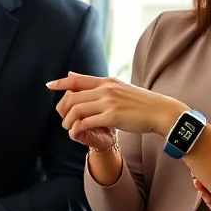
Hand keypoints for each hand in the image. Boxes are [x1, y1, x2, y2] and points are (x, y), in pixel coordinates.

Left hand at [48, 72, 185, 143]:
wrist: (160, 111)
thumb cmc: (141, 102)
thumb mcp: (121, 88)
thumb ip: (101, 84)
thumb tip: (79, 76)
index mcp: (107, 81)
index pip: (78, 80)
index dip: (61, 83)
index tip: (49, 85)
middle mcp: (106, 89)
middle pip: (73, 97)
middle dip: (63, 109)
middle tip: (63, 119)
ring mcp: (109, 102)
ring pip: (77, 110)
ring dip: (69, 121)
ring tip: (69, 128)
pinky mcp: (112, 117)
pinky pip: (87, 122)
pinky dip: (78, 128)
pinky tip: (77, 133)